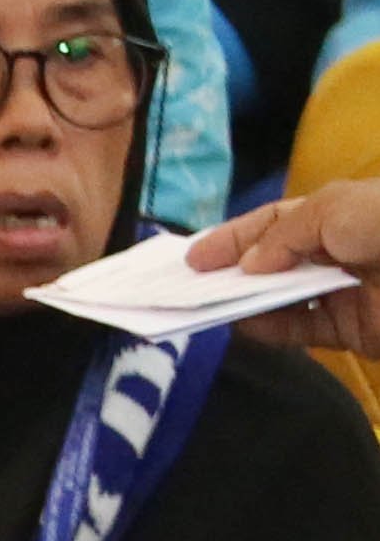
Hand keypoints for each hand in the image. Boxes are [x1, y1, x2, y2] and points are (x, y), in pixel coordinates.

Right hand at [183, 182, 379, 361]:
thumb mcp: (335, 210)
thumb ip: (285, 236)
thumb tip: (248, 266)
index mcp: (339, 212)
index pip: (276, 222)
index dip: (234, 237)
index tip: (193, 257)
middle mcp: (340, 250)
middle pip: (274, 261)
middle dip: (232, 271)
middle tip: (187, 287)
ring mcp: (346, 291)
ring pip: (283, 297)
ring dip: (244, 301)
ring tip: (203, 307)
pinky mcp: (353, 329)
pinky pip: (302, 330)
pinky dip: (270, 329)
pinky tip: (240, 326)